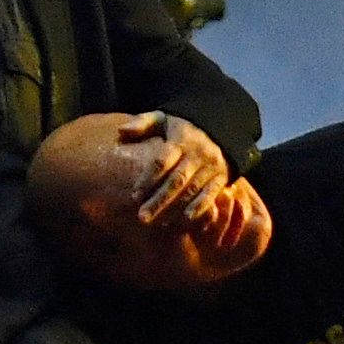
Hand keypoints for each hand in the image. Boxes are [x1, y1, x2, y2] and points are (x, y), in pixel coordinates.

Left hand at [117, 112, 228, 226]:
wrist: (222, 129)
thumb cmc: (183, 129)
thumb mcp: (164, 120)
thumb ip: (143, 123)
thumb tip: (122, 131)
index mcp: (181, 139)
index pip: (162, 161)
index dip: (148, 179)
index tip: (134, 196)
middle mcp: (197, 154)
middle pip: (176, 180)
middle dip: (159, 200)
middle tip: (142, 217)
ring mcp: (211, 167)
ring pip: (191, 191)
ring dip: (174, 208)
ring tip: (158, 223)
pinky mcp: (222, 178)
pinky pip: (210, 196)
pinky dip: (198, 209)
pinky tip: (184, 220)